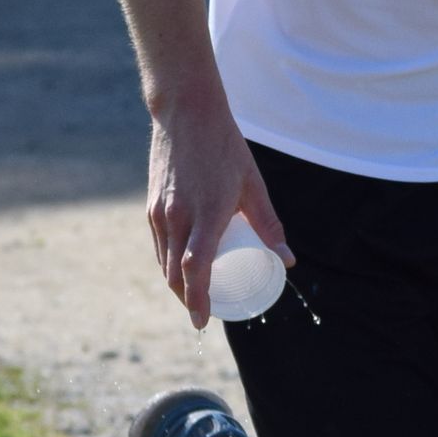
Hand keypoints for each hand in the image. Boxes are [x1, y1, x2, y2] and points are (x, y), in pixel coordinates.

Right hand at [143, 99, 290, 327]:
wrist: (186, 112)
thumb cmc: (225, 147)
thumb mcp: (253, 185)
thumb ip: (269, 225)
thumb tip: (287, 260)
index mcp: (205, 213)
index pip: (196, 270)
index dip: (199, 301)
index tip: (203, 323)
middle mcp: (176, 216)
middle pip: (175, 274)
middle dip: (187, 300)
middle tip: (204, 313)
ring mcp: (159, 211)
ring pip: (163, 261)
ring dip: (176, 283)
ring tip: (194, 295)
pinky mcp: (150, 204)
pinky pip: (158, 244)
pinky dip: (168, 262)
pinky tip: (181, 266)